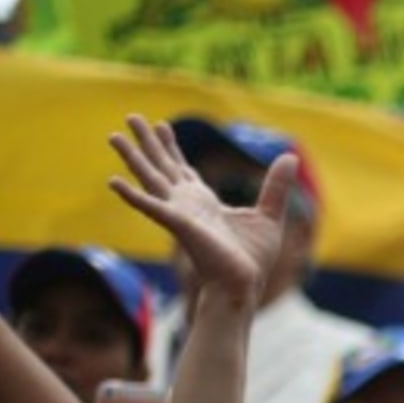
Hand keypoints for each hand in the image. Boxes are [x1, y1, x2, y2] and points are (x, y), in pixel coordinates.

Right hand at [107, 115, 290, 307]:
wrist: (244, 286)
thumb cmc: (252, 259)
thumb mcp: (269, 214)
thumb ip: (276, 186)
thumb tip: (290, 156)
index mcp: (204, 202)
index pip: (182, 169)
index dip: (171, 148)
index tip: (161, 125)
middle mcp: (186, 205)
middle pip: (162, 166)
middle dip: (147, 142)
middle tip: (131, 117)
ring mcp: (179, 214)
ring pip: (150, 179)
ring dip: (132, 158)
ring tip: (113, 136)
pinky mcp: (178, 225)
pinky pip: (150, 207)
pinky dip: (131, 195)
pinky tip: (113, 181)